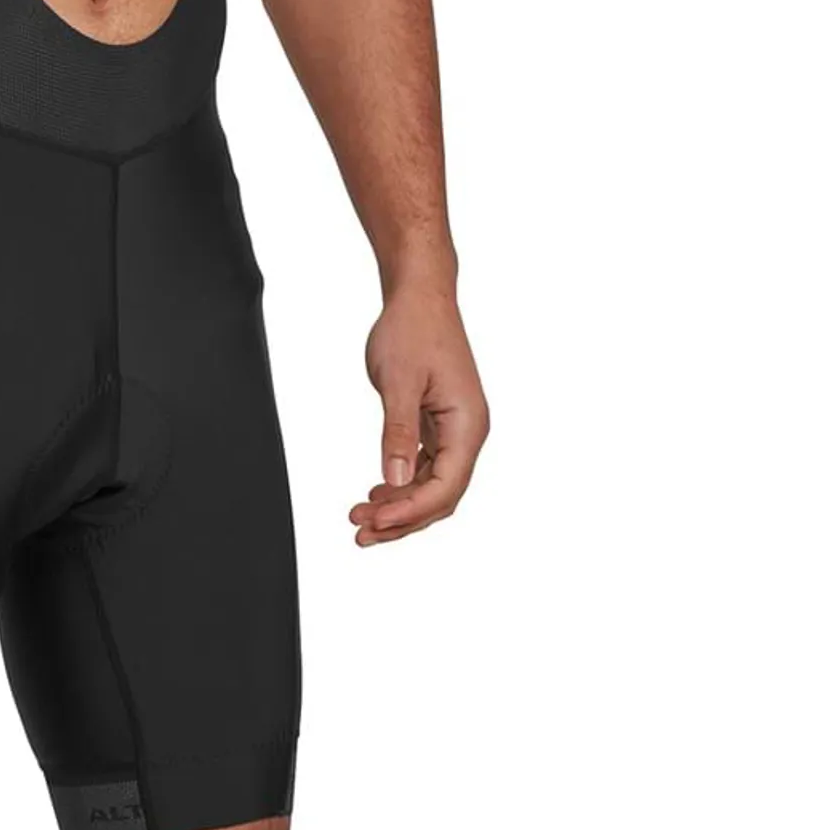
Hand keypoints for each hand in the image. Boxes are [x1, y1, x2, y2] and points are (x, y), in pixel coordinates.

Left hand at [350, 284, 488, 546]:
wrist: (419, 297)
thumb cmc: (412, 330)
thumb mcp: (399, 381)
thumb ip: (398, 432)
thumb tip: (396, 481)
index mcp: (468, 425)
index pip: (446, 486)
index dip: (411, 510)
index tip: (375, 522)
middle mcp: (468, 432)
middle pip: (441, 495)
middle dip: (403, 519)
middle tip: (361, 533)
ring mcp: (455, 429)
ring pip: (433, 484)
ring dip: (400, 505)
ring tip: (361, 518)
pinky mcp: (439, 423)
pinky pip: (426, 466)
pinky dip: (402, 484)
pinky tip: (376, 494)